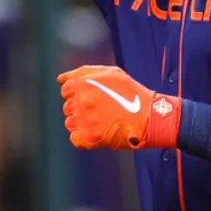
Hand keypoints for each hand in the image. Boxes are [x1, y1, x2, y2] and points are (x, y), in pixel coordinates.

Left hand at [58, 65, 180, 149]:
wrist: (150, 117)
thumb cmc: (131, 92)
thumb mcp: (110, 73)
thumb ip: (82, 72)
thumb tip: (60, 79)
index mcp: (83, 84)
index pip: (66, 90)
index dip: (79, 94)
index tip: (94, 98)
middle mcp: (81, 101)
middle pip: (68, 106)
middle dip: (81, 108)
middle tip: (102, 110)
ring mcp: (84, 120)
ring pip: (70, 122)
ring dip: (82, 122)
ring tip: (102, 121)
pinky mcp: (90, 138)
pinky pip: (75, 138)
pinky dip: (83, 137)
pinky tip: (98, 131)